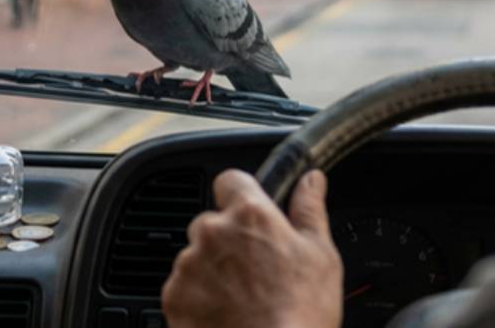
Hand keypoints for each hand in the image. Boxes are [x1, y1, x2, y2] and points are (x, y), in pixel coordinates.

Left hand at [162, 169, 342, 327]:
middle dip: (228, 240)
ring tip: (242, 298)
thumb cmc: (300, 313)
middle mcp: (212, 232)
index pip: (231, 180)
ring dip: (212, 270)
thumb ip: (310, 209)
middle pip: (212, 222)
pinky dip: (198, 298)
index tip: (251, 215)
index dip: (242, 196)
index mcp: (249, 215)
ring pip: (196, 256)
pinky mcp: (173, 296)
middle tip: (255, 270)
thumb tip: (311, 181)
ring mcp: (189, 265)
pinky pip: (183, 288)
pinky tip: (225, 314)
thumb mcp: (320, 255)